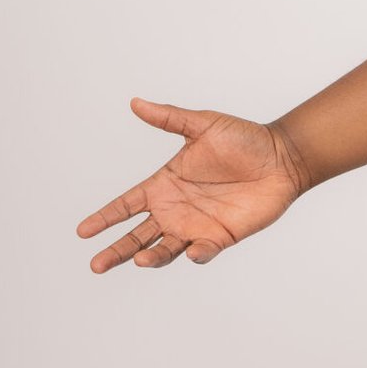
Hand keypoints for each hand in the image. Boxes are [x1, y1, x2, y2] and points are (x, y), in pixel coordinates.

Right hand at [77, 97, 309, 271]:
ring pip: (164, 250)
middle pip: (137, 236)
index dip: (105, 218)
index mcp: (164, 184)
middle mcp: (175, 209)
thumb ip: (170, 117)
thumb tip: (136, 102)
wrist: (284, 157)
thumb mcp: (203, 125)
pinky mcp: (222, 237)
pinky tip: (191, 253)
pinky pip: (203, 252)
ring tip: (139, 260)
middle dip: (116, 251)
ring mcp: (197, 226)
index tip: (82, 231)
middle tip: (95, 265)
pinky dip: (196, 255)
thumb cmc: (244, 139)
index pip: (125, 205)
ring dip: (151, 257)